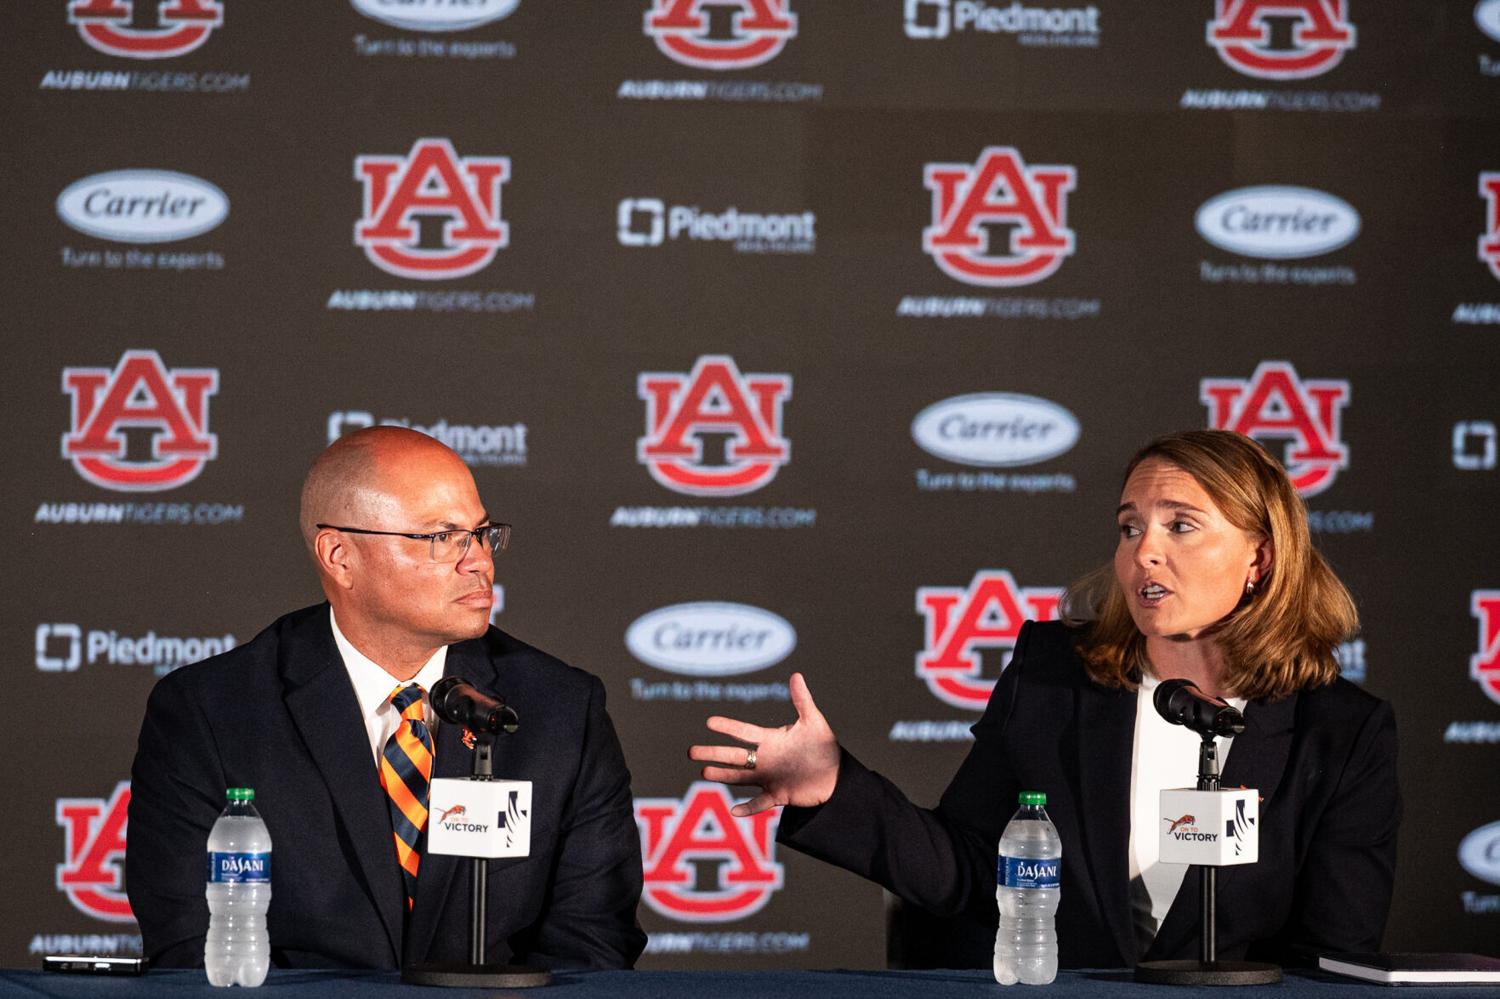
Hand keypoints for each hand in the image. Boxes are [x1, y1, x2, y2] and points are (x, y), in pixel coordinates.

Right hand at [688, 672, 839, 815]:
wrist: (836, 775)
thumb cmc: (823, 746)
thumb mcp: (813, 722)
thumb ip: (802, 700)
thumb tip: (796, 675)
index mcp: (771, 740)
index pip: (744, 732)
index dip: (728, 727)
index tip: (709, 721)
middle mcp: (765, 759)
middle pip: (734, 755)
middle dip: (713, 753)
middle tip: (691, 751)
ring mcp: (769, 778)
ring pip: (740, 777)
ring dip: (723, 775)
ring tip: (704, 773)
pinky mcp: (779, 795)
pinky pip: (760, 803)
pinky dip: (748, 808)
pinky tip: (734, 811)